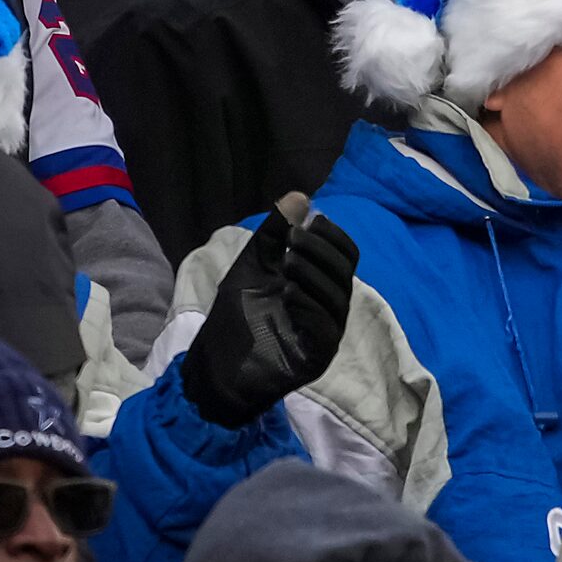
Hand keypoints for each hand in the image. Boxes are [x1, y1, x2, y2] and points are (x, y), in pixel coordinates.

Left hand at [180, 193, 357, 428]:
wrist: (216, 365)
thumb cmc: (236, 315)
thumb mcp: (253, 265)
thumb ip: (274, 233)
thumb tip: (300, 196)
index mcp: (319, 284)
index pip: (344, 254)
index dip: (332, 234)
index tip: (310, 219)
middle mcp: (329, 307)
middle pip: (346, 270)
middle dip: (321, 249)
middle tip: (292, 238)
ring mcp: (326, 333)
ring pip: (338, 295)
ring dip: (313, 272)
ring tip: (286, 262)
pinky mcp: (318, 355)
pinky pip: (327, 325)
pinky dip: (309, 303)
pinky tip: (287, 293)